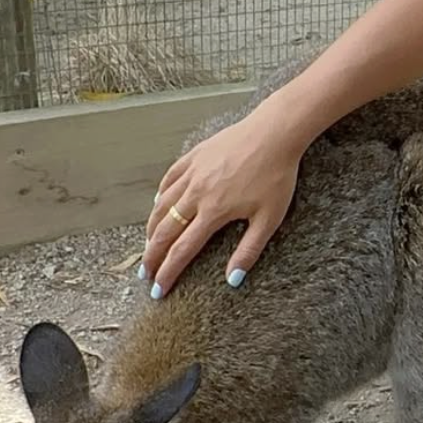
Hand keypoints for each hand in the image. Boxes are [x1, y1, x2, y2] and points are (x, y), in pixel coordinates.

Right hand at [141, 112, 304, 297]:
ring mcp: (191, 173)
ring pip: (161, 206)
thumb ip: (249, 250)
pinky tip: (157, 204)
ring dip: (151, 228)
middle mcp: (195, 194)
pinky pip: (169, 179)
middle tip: (145, 273)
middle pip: (164, 231)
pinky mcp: (193, 156)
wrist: (275, 133)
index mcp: (213, 212)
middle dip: (151, 256)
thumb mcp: (270, 218)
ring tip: (148, 245)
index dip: (168, 272)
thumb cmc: (277, 175)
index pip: (182, 250)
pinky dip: (160, 196)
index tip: (158, 290)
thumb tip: (233, 280)